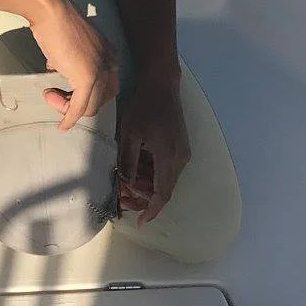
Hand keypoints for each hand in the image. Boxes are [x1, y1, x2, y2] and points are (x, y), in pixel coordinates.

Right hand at [28, 0, 119, 132]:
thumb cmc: (57, 23)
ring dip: (67, 108)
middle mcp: (111, 65)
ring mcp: (101, 72)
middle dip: (78, 104)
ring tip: (48, 95)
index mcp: (111, 56)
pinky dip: (69, 118)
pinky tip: (62, 126)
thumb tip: (58, 69)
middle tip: (54, 96)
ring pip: (90, 107)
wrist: (51, 11)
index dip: (86, 94)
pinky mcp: (88, 79)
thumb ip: (71, 60)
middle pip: (101, 100)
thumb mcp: (71, 46)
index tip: (63, 91)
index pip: (106, 87)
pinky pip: (79, 108)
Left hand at [114, 73, 189, 224]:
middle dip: (145, 198)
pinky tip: (136, 170)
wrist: (161, 84)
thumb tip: (127, 185)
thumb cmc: (143, 107)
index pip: (162, 194)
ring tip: (125, 184)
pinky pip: (167, 168)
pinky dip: (152, 174)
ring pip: (165, 179)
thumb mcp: (129, 135)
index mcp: (168, 157)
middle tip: (123, 199)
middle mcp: (180, 158)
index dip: (151, 210)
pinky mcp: (180, 146)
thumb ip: (128, 163)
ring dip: (147, 186)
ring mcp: (182, 152)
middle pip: (165, 189)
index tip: (140, 221)